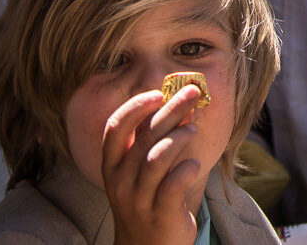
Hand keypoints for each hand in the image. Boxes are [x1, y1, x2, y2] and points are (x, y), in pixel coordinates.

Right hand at [101, 85, 206, 244]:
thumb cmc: (146, 201)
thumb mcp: (140, 172)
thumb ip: (153, 141)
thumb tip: (178, 104)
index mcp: (112, 166)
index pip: (115, 128)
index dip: (135, 106)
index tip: (158, 93)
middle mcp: (120, 181)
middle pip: (144, 136)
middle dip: (171, 109)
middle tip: (192, 93)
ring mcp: (138, 199)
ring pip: (157, 157)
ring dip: (179, 136)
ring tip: (193, 129)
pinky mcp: (160, 213)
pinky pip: (173, 184)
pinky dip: (186, 167)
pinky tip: (194, 162)